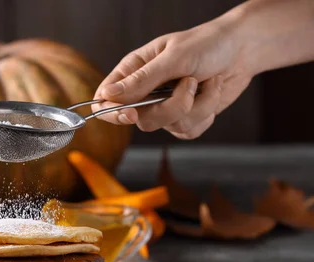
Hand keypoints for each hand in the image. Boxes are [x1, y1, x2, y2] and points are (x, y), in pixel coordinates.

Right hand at [93, 12, 251, 138]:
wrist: (242, 49)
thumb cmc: (207, 44)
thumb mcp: (174, 57)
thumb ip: (142, 79)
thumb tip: (108, 95)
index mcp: (133, 72)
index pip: (105, 101)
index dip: (113, 113)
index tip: (131, 114)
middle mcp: (145, 92)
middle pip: (141, 120)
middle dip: (172, 106)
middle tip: (190, 83)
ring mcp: (165, 107)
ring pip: (169, 127)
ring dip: (197, 106)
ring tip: (205, 82)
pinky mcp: (185, 118)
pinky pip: (188, 131)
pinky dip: (206, 113)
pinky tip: (211, 92)